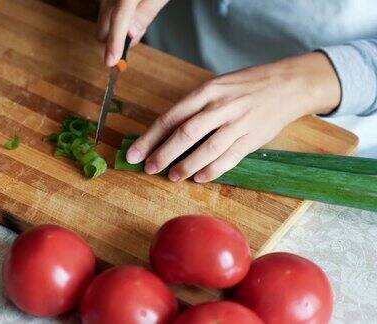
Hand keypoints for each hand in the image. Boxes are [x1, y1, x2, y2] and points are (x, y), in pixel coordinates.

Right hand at [97, 0, 169, 65]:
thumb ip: (145, 14)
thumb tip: (130, 35)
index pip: (118, 20)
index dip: (114, 43)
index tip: (111, 62)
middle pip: (102, 30)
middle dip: (115, 39)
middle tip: (137, 31)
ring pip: (102, 23)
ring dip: (116, 29)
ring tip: (137, 13)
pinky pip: (104, 13)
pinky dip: (115, 18)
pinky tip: (130, 8)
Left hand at [126, 52, 341, 182]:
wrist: (288, 84)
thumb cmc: (245, 86)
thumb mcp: (216, 86)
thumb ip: (193, 107)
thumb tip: (165, 131)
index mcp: (206, 91)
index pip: (171, 117)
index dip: (150, 137)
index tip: (134, 153)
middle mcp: (219, 106)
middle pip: (185, 133)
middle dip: (163, 153)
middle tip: (148, 168)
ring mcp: (237, 123)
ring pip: (207, 148)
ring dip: (186, 165)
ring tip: (172, 176)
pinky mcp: (251, 138)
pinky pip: (229, 158)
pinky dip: (212, 170)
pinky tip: (199, 178)